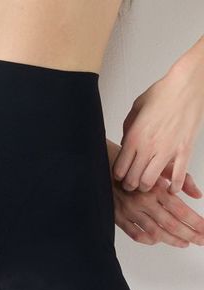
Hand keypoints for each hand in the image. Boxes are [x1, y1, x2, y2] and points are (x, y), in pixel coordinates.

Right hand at [107, 139, 203, 246]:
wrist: (99, 165)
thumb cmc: (130, 164)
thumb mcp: (158, 166)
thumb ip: (179, 180)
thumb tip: (197, 194)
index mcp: (154, 189)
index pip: (181, 210)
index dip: (196, 222)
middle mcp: (143, 202)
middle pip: (171, 224)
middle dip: (189, 234)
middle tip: (202, 240)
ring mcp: (129, 211)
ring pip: (155, 232)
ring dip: (172, 240)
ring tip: (185, 243)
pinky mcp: (118, 217)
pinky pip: (135, 234)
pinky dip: (148, 240)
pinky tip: (158, 240)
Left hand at [112, 40, 203, 193]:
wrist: (187, 85)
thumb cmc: (162, 94)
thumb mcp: (135, 110)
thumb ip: (128, 130)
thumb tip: (124, 144)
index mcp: (134, 137)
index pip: (119, 169)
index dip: (118, 176)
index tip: (120, 176)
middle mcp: (148, 146)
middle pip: (133, 179)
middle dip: (130, 185)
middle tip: (131, 184)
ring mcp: (167, 150)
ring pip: (150, 181)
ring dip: (147, 186)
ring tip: (147, 184)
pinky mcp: (184, 150)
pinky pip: (179, 176)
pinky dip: (174, 186)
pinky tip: (171, 188)